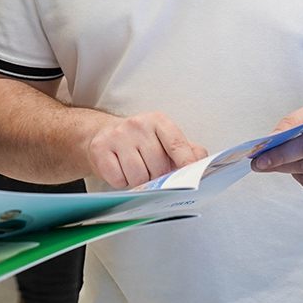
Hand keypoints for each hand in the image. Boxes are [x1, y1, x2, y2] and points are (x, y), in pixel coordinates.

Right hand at [86, 111, 206, 188]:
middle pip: (158, 166)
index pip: (177, 144)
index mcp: (159, 121)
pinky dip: (121, 182)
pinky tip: (120, 170)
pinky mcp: (100, 148)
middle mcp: (138, 124)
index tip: (192, 179)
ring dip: (138, 181)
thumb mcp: (165, 139)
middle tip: (152, 173)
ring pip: (138, 176)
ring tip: (134, 170)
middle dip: (158, 178)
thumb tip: (203, 165)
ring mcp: (118, 135)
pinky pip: (118, 179)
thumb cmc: (139, 140)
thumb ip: (187, 150)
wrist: (102, 133)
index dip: (186, 163)